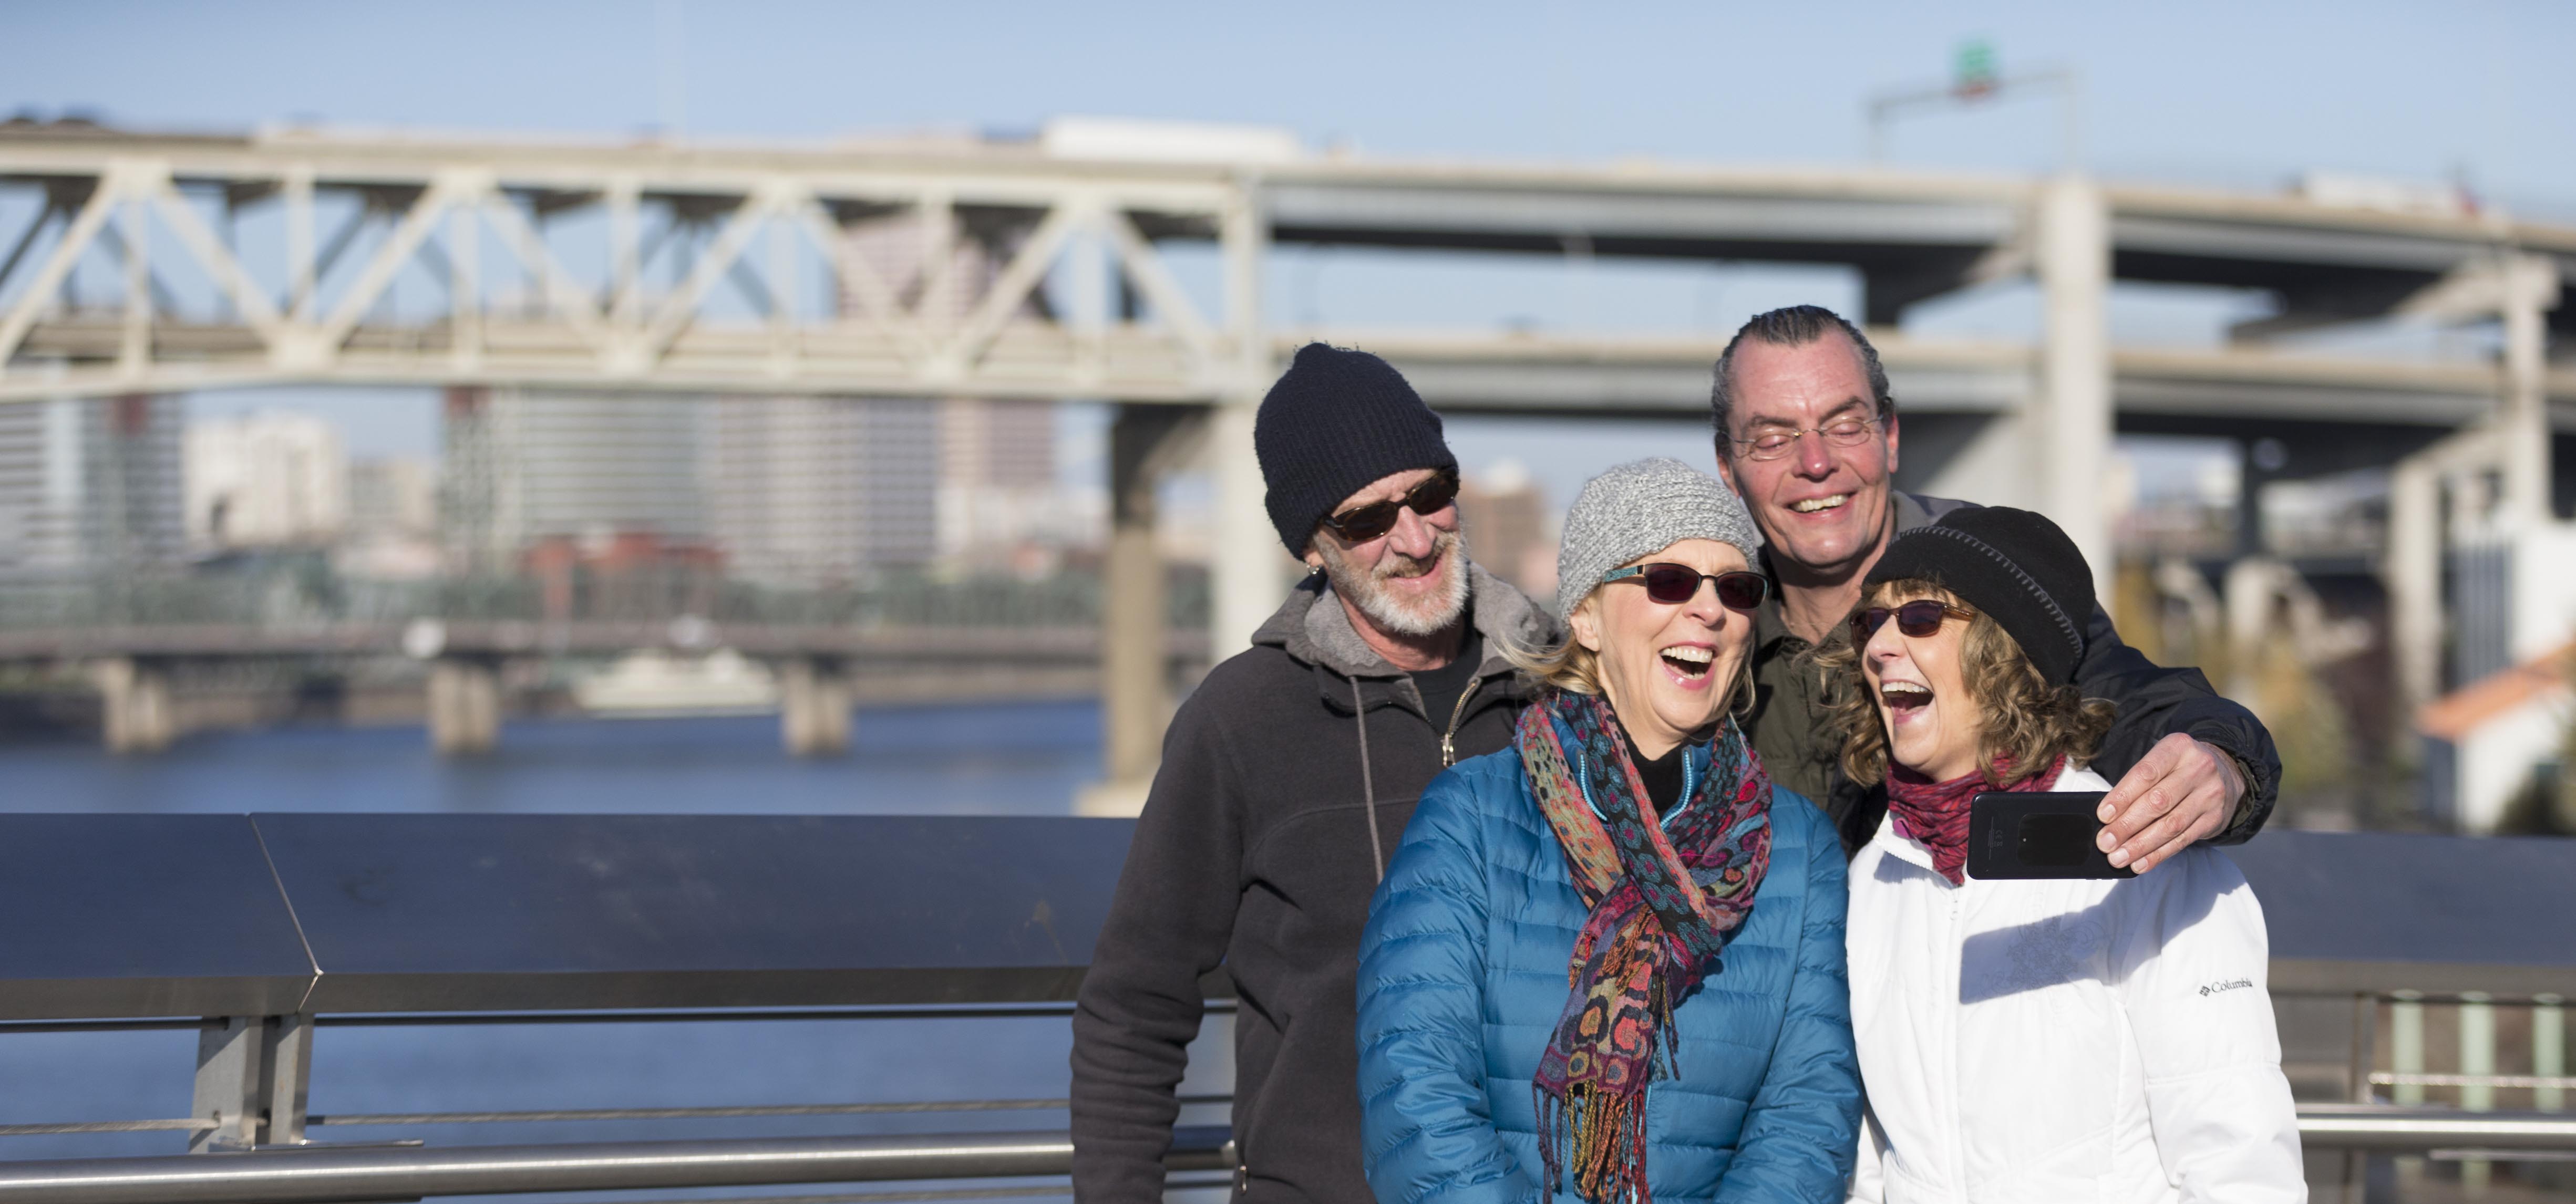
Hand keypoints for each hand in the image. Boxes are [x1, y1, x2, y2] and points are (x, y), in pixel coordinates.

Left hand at [2094, 734, 2244, 873]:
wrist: (2226, 772)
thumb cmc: (2179, 768)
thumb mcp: (2162, 761)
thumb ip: (2137, 782)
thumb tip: (2108, 817)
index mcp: (2178, 748)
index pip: (2145, 773)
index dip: (2122, 796)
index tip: (2103, 815)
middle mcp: (2198, 769)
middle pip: (2157, 802)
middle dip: (2127, 825)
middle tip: (2105, 842)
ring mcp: (2210, 795)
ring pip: (2170, 825)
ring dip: (2141, 845)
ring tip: (2118, 857)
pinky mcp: (2215, 818)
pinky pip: (2183, 840)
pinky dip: (2158, 854)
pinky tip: (2140, 863)